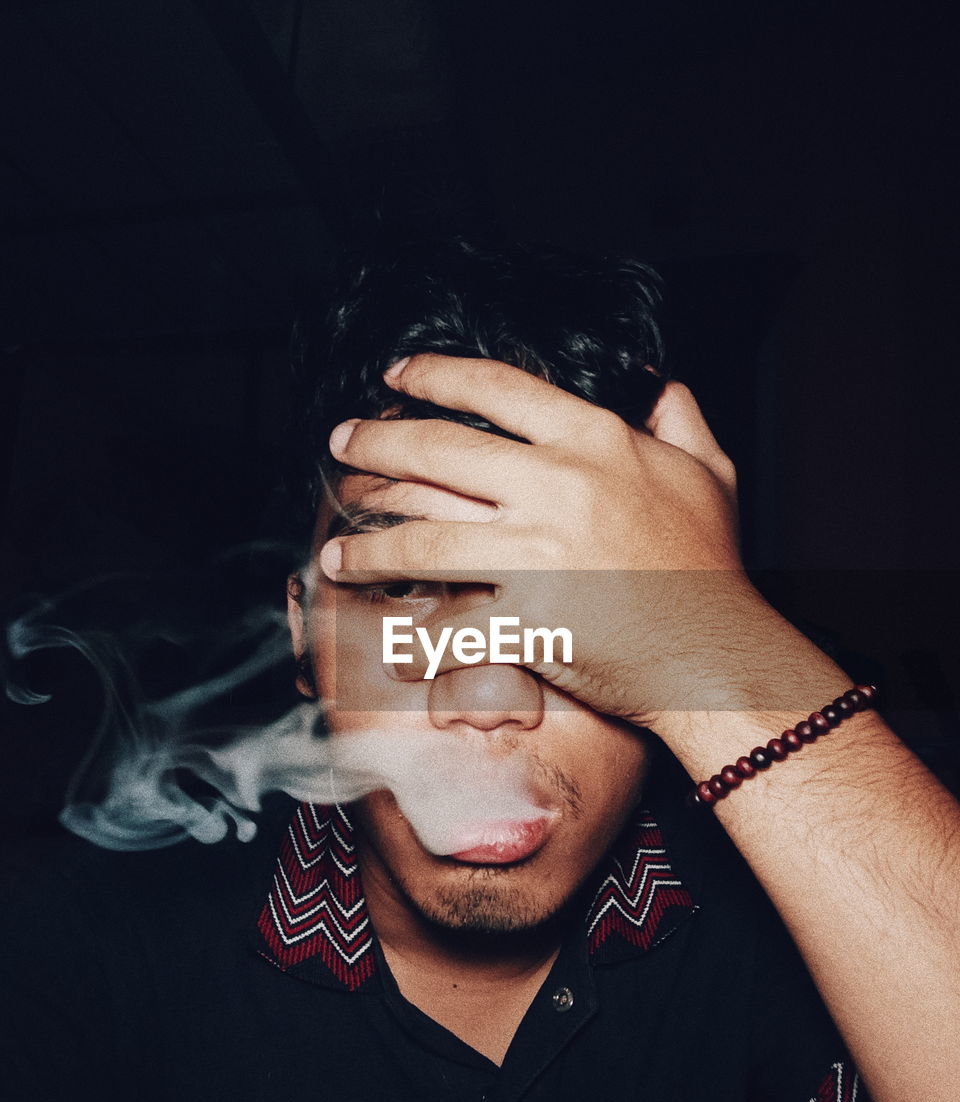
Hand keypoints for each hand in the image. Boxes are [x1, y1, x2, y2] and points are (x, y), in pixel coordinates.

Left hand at [319, 354, 783, 730]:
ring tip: (335, 552)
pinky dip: (408, 637)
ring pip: (422, 536)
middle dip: (374, 445)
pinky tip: (381, 637)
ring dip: (367, 545)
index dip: (435, 375)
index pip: (496, 388)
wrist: (717, 655)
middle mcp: (558, 487)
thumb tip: (659, 383)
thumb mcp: (709, 473)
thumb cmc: (712, 568)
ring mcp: (537, 555)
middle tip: (342, 446)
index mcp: (595, 441)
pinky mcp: (525, 621)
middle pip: (437, 452)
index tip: (397, 377)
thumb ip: (678, 419)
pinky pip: (447, 624)